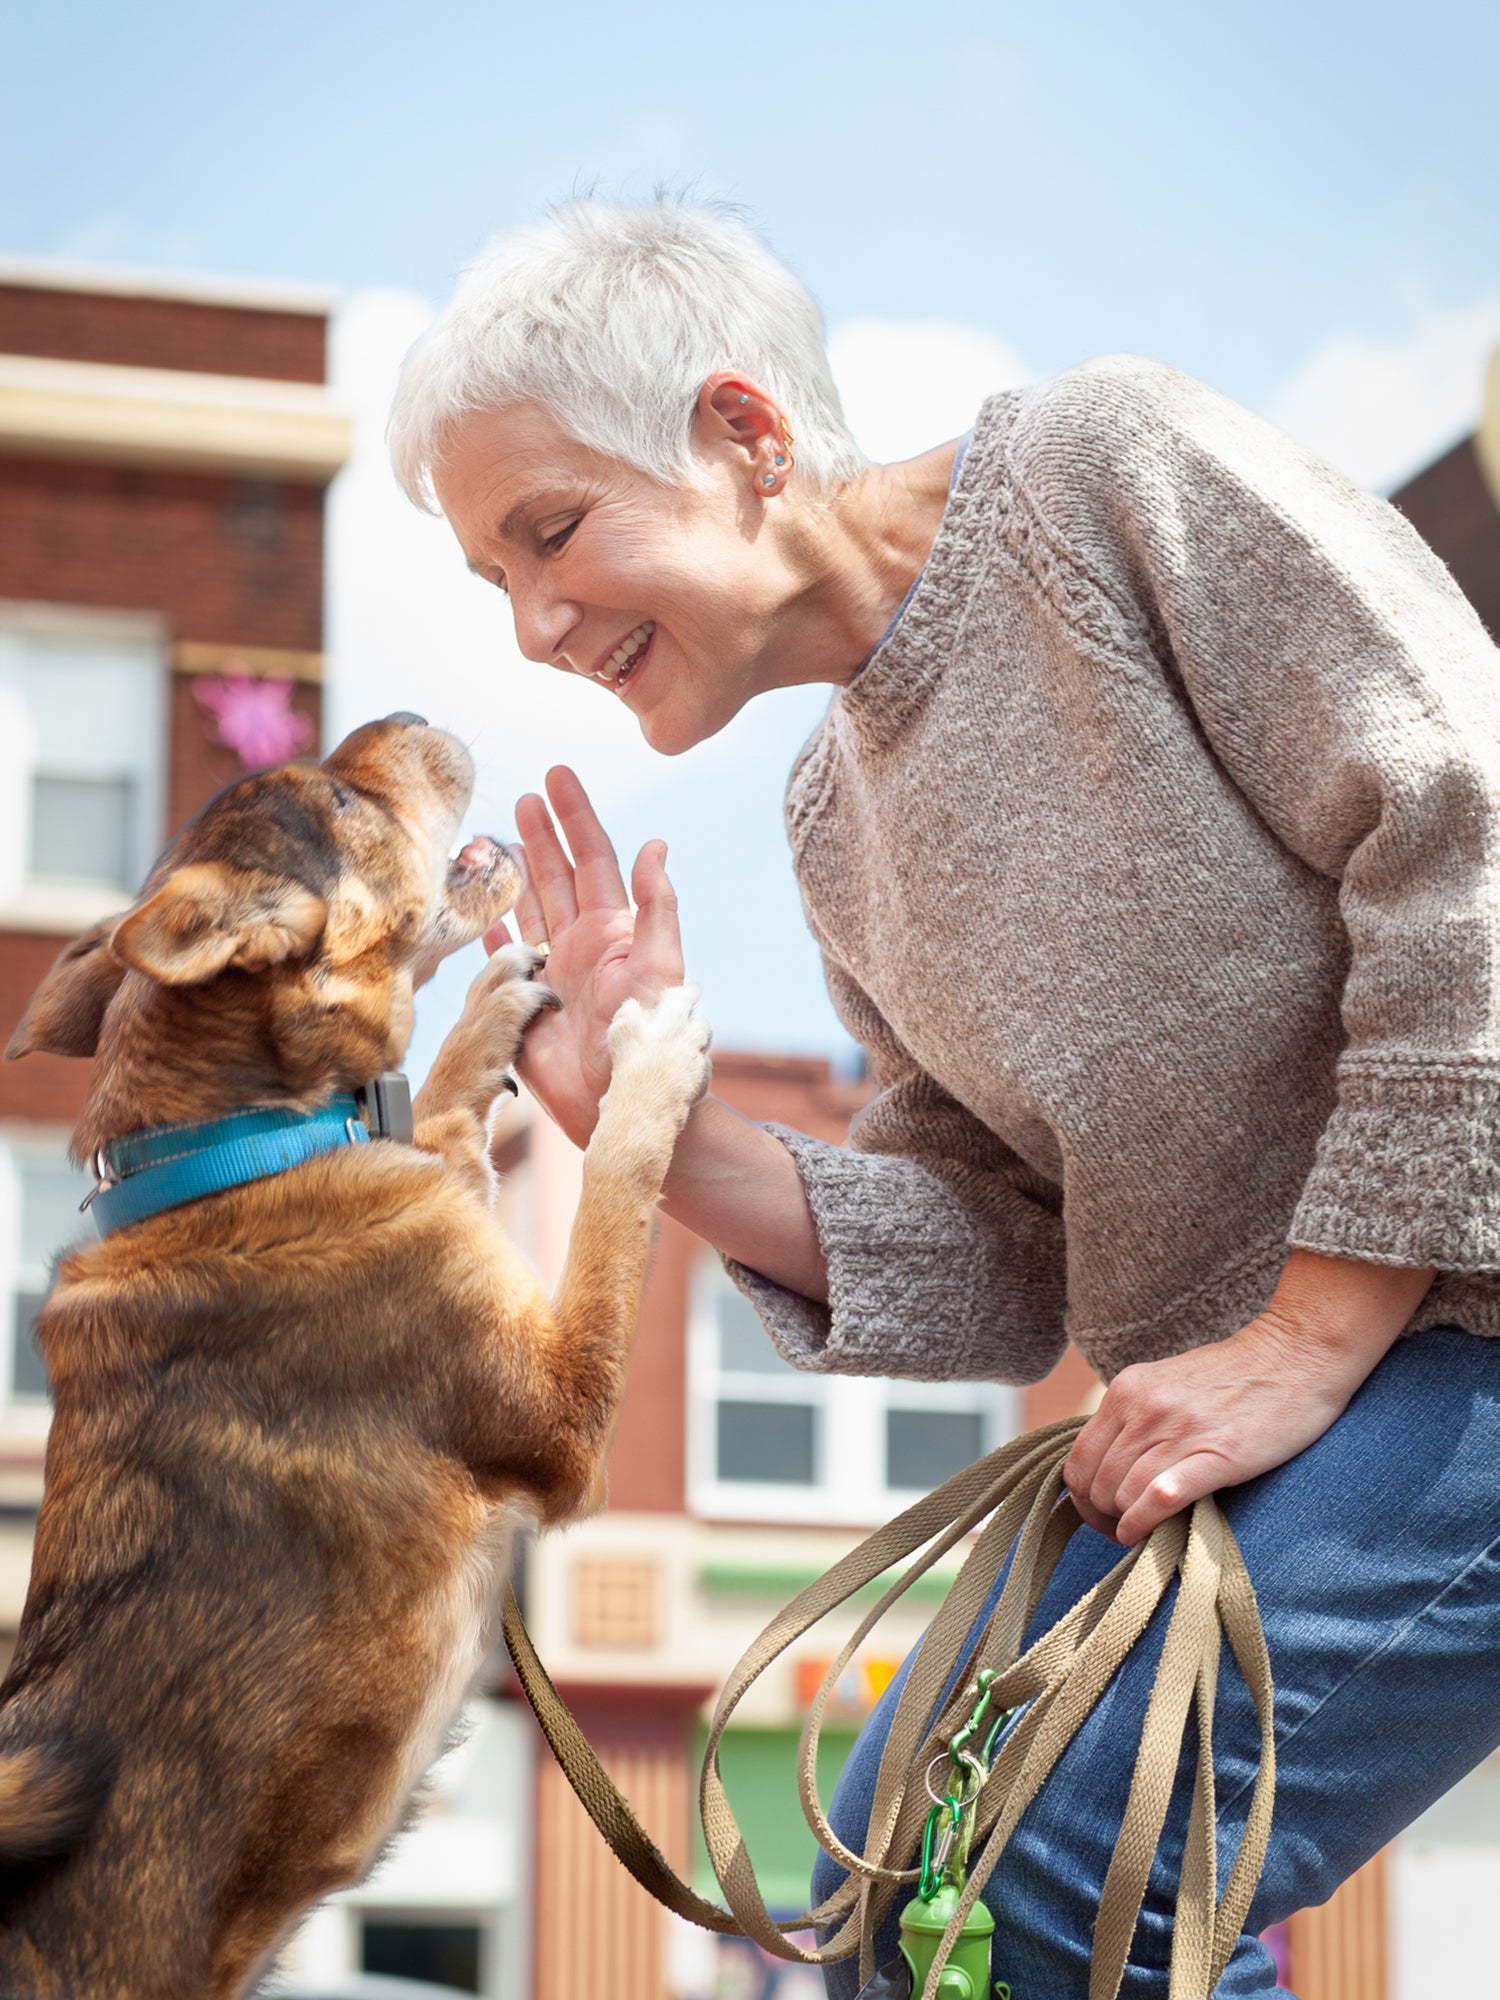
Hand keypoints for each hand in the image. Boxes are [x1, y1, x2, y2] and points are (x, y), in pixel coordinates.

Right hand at [487, 767, 684, 1147]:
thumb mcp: (660, 968)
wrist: (624, 1103)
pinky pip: (502, 963)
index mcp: (613, 930)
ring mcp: (551, 975)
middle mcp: (581, 946)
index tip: (557, 776)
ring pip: (529, 911)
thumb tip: (656, 846)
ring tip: (499, 840)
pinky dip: (492, 937)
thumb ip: (656, 908)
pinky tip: (483, 915)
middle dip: (542, 834)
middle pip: (556, 876)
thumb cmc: (651, 1041)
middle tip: (525, 795)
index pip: (592, 859)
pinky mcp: (525, 1007)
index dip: (575, 817)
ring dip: (516, 876)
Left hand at [1063, 1250, 1433, 1543]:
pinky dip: (1143, 1525)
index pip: (1078, 1460)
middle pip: (1095, 1484)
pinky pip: (1157, 1499)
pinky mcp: (1215, 1455)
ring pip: (1120, 1496)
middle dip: (1103, 1517)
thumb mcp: (1167, 1383)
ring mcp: (1177, 1430)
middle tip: (1124, 1530)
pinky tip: (1146, 1535)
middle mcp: (1143, 1408)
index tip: (1104, 1513)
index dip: (1084, 1497)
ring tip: (1140, 1535)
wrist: (1297, 1353)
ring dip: (1124, 1525)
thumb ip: (1137, 1415)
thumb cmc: (1237, 1375)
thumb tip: (1113, 1464)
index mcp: (1127, 1390)